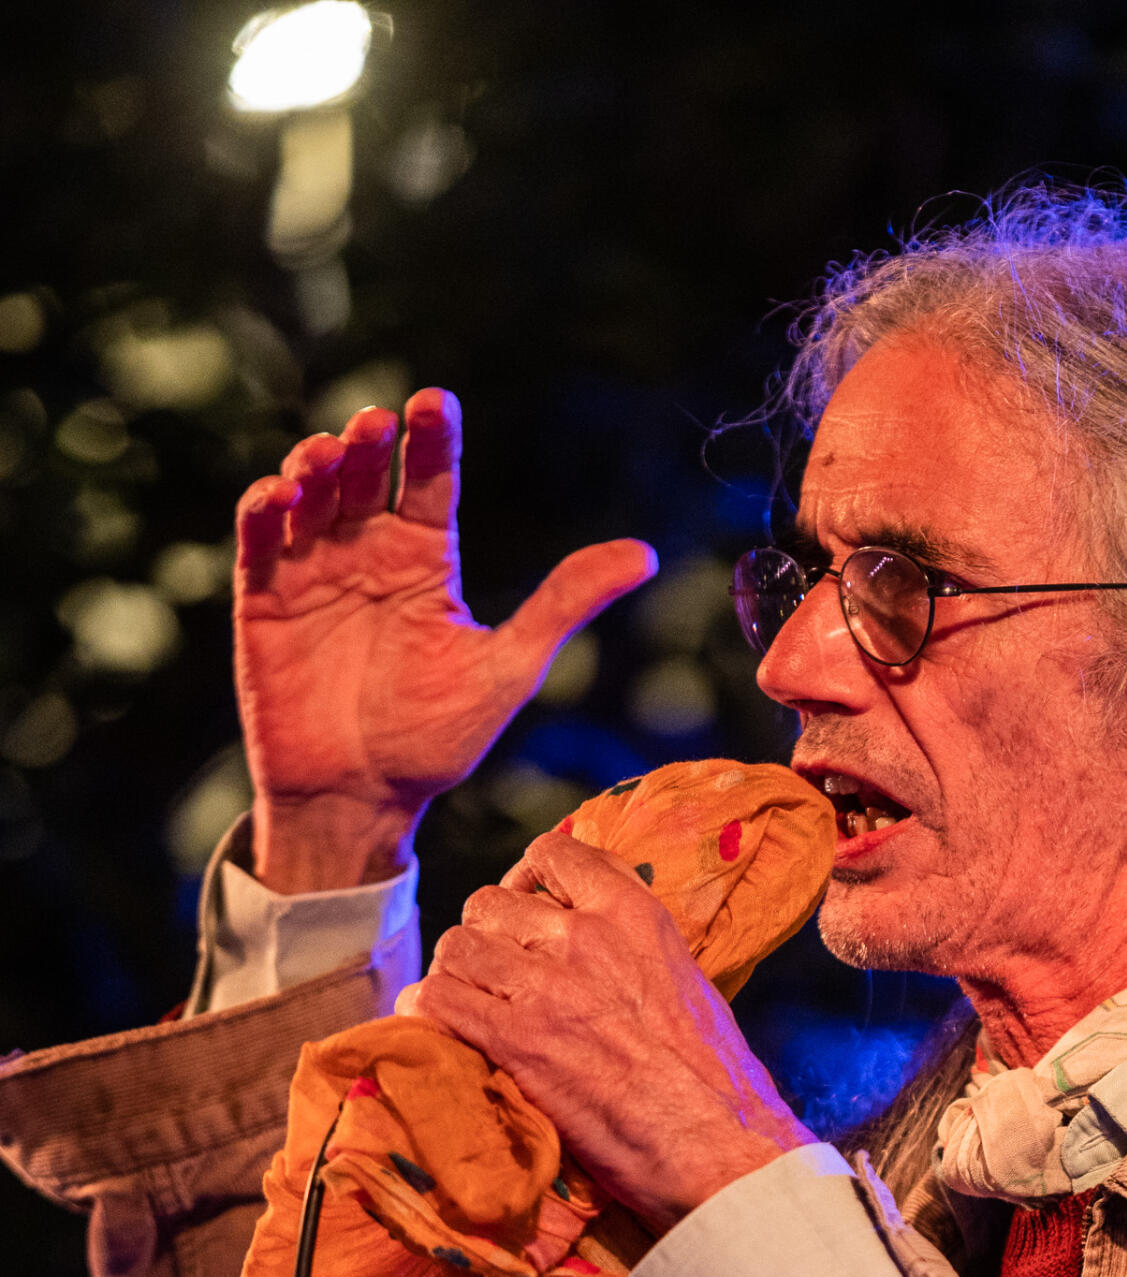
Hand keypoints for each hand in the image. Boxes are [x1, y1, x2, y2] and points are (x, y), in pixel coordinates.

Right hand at [234, 390, 653, 892]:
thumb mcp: (507, 668)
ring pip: (310, 493)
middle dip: (367, 441)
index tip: (433, 403)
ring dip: (314, 466)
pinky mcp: (264, 600)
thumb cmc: (436, 742)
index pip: (430, 481)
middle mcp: (369, 554)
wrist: (359, 802)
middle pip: (365, 474)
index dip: (430, 437)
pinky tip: (280, 498)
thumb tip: (646, 555)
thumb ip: (565, 605)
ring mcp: (313, 572)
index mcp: (426, 561)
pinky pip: (259, 541)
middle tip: (375, 425)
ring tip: (326, 457)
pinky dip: (262, 510)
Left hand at [409, 828, 812, 1230]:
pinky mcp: (516, 1041)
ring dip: (455, 979)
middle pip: (490, 902)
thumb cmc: (719, 1087)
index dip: (526, 882)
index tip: (526, 915)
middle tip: (493, 980)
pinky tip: (444, 1035)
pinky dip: (430, 1015)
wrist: (720, 1148)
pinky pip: (439, 1000)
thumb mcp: (687, 988)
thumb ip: (636, 958)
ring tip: (467, 1011)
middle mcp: (587, 937)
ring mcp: (547, 986)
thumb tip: (602, 965)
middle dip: (485, 940)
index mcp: (636, 916)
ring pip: (457, 947)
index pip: (553, 854)